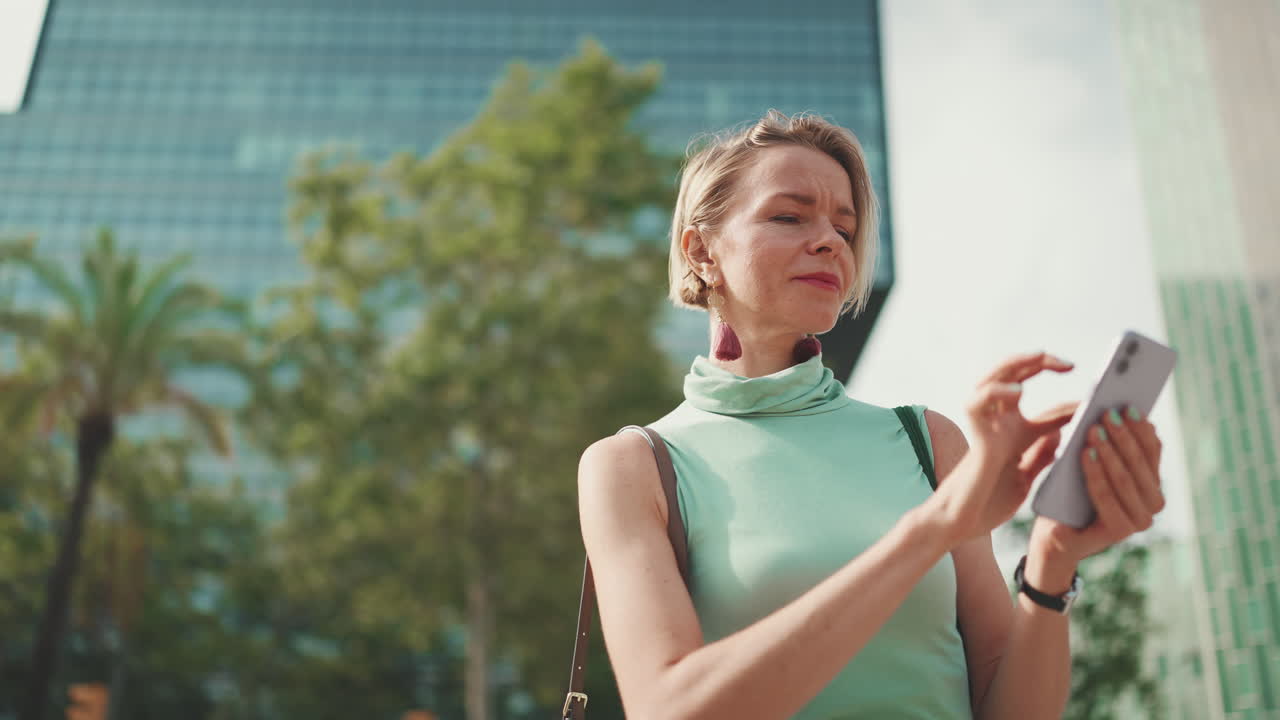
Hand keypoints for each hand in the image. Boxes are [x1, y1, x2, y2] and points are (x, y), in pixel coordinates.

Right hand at [932, 351, 1078, 542]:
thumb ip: (1041, 452)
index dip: (1052, 376)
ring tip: (1040, 357)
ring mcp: (984, 425)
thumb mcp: (1026, 473)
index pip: (1027, 385)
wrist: (965, 523)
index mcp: (1008, 424)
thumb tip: (1064, 433)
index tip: (1080, 375)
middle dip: (1037, 361)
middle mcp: (994, 418)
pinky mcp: (977, 438)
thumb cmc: (990, 499)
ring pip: (991, 378)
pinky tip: (1019, 391)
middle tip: (1067, 363)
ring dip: (1014, 365)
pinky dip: (996, 392)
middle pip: (1010, 373)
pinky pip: (978, 404)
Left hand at [1030, 406, 1165, 563]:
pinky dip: (1096, 473)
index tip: (1126, 404)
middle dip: (1123, 435)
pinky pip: (1106, 496)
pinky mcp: (1121, 531)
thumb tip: (1118, 409)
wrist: (1056, 534)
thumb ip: (1108, 442)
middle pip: (1139, 462)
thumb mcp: (1092, 462)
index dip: (1140, 426)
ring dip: (1109, 451)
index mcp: (1152, 481)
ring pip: (1124, 478)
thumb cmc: (1073, 492)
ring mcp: (1140, 519)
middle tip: (1107, 413)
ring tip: (1093, 430)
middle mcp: (1153, 501)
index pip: (1152, 448)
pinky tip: (1085, 454)